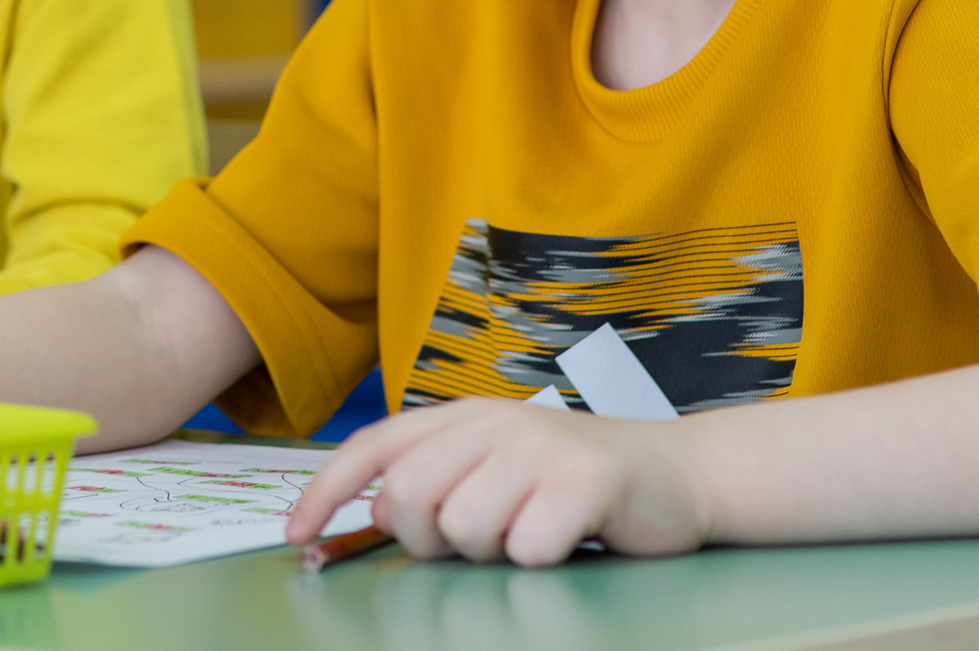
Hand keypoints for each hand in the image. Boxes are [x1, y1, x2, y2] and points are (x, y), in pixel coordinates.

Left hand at [286, 399, 707, 565]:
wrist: (680, 475)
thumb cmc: (575, 487)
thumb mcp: (497, 470)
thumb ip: (437, 483)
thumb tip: (369, 512)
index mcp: (465, 416)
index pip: (376, 447)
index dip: (326, 490)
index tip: (297, 537)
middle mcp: (495, 421)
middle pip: (407, 496)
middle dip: (426, 539)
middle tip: (474, 543)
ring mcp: (540, 447)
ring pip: (463, 529)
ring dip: (491, 552)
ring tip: (530, 532)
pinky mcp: (584, 481)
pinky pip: (525, 549)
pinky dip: (540, 560)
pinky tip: (568, 539)